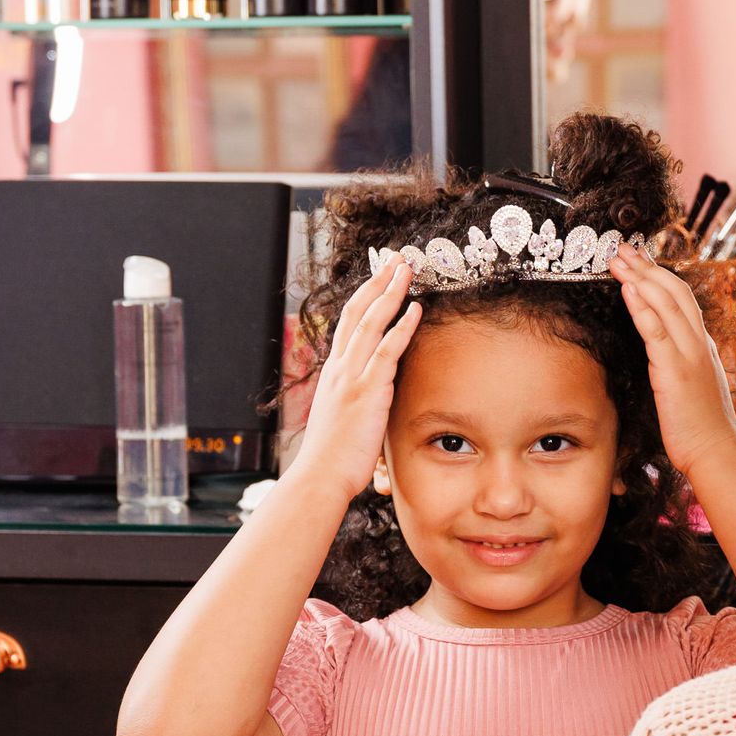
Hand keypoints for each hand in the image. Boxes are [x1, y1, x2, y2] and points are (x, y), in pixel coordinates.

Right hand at [290, 255, 422, 502]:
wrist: (319, 477)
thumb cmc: (332, 457)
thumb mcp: (342, 420)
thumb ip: (356, 401)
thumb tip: (371, 398)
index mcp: (334, 373)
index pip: (349, 324)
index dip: (365, 297)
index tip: (380, 277)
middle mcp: (339, 368)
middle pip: (358, 312)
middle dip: (377, 281)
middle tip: (396, 258)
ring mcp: (351, 377)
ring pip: (371, 323)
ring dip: (391, 293)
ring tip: (407, 269)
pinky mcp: (367, 392)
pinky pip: (386, 352)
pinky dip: (402, 327)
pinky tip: (416, 309)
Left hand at [609, 245, 735, 476]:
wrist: (715, 452)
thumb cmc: (702, 428)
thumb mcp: (694, 388)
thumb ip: (681, 365)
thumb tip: (664, 356)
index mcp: (703, 347)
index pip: (683, 300)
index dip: (660, 276)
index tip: (640, 261)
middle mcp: (699, 344)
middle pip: (675, 292)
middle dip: (647, 267)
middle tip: (623, 248)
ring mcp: (689, 355)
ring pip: (667, 304)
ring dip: (639, 277)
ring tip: (618, 260)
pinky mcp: (675, 371)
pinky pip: (657, 332)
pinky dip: (643, 307)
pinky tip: (629, 290)